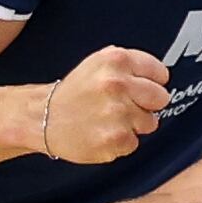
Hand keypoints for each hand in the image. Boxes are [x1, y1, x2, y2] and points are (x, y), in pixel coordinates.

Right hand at [39, 47, 170, 166]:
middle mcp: (117, 83)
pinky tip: (101, 132)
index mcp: (116, 60)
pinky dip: (120, 142)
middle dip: (145, 104)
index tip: (137, 88)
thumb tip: (160, 78)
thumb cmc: (73, 93)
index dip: (150, 83)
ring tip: (108, 119)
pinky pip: (134, 142)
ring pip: (150, 122)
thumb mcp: (99, 64)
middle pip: (161, 98)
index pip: (160, 74)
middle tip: (122, 106)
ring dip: (132, 124)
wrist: (40, 117)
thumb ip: (132, 66)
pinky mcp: (116, 138)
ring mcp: (117, 112)